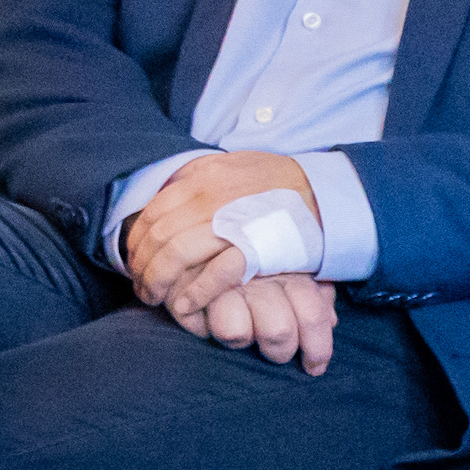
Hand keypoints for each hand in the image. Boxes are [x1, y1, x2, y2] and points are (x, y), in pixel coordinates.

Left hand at [125, 150, 317, 307]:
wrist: (333, 196)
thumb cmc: (290, 183)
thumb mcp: (241, 163)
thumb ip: (205, 172)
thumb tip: (173, 182)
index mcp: (205, 176)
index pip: (153, 210)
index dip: (136, 239)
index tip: (136, 259)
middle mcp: (211, 196)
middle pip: (157, 235)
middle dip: (141, 265)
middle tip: (141, 286)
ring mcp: (231, 222)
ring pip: (173, 255)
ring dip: (157, 281)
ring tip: (155, 299)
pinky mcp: (253, 248)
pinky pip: (209, 275)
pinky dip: (192, 293)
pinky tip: (184, 305)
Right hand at [171, 268, 336, 372]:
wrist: (204, 231)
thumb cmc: (259, 259)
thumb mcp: (295, 268)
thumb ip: (317, 294)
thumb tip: (332, 321)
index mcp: (290, 270)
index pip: (312, 314)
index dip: (318, 348)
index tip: (315, 367)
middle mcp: (258, 278)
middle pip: (278, 332)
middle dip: (280, 352)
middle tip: (276, 352)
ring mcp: (221, 284)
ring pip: (237, 334)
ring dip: (242, 341)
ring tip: (242, 329)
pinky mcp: (186, 292)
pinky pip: (201, 329)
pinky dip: (205, 330)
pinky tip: (210, 319)